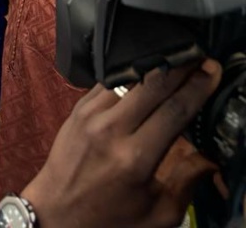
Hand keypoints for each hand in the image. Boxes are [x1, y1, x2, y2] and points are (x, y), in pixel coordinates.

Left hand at [22, 60, 221, 227]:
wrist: (56, 214)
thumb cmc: (110, 219)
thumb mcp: (158, 213)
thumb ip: (187, 181)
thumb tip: (210, 154)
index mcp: (136, 158)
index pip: (175, 110)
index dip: (198, 87)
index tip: (212, 71)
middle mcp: (112, 130)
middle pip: (154, 85)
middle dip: (181, 67)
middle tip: (199, 58)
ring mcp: (91, 115)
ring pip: (130, 77)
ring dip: (156, 66)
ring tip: (176, 61)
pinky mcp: (78, 108)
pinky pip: (109, 81)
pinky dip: (130, 74)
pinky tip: (145, 73)